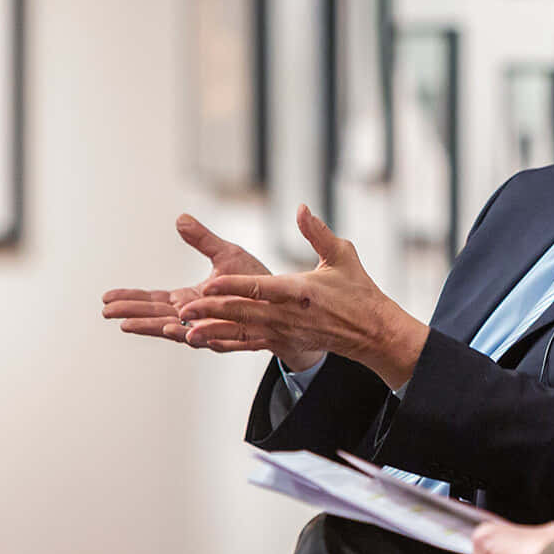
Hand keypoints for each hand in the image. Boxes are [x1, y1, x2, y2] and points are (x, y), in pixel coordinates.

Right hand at [102, 215, 291, 361]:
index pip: (154, 300)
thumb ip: (203, 240)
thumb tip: (180, 220)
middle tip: (106, 311)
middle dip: (132, 313)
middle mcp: (196, 316)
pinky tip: (174, 331)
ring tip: (127, 325)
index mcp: (190, 298)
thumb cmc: (257, 281)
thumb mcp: (227, 254)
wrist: (288, 304)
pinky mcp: (229, 336)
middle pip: (156, 316)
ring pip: (175, 329)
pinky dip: (190, 335)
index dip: (131, 298)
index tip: (107, 298)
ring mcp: (210, 329)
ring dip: (152, 327)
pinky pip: (207, 337)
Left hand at [177, 206, 430, 388]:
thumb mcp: (343, 255)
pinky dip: (225, 342)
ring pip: (241, 332)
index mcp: (300, 291)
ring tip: (186, 330)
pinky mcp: (281, 342)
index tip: (209, 282)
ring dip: (213, 330)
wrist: (370, 332)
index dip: (233, 286)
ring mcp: (283, 332)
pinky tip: (204, 340)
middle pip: (244, 313)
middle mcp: (288, 315)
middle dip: (212, 311)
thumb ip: (318, 232)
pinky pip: (248, 344)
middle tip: (183, 310)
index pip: (260, 288)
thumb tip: (301, 208)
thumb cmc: (357, 291)